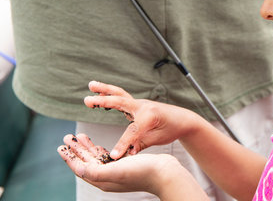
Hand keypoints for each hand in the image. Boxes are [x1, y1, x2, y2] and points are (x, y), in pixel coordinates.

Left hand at [58, 133, 208, 199]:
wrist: (166, 173)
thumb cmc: (143, 172)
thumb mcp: (117, 170)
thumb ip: (95, 170)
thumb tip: (76, 167)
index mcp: (104, 180)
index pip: (81, 167)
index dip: (70, 156)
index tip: (61, 145)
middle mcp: (109, 177)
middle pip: (87, 162)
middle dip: (77, 149)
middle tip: (68, 136)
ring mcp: (117, 172)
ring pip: (97, 158)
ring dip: (88, 147)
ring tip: (80, 136)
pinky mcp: (126, 166)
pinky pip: (107, 157)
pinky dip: (100, 149)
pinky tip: (99, 144)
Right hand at [84, 81, 197, 158]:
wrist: (182, 119)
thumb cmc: (172, 129)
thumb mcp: (158, 139)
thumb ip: (141, 144)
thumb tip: (126, 154)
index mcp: (150, 116)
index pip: (132, 131)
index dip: (123, 144)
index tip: (113, 156)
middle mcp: (143, 106)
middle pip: (121, 102)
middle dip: (103, 101)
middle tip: (86, 100)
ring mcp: (140, 104)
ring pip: (120, 94)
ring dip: (105, 89)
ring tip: (91, 85)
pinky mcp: (137, 105)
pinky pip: (122, 97)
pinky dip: (111, 93)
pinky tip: (100, 92)